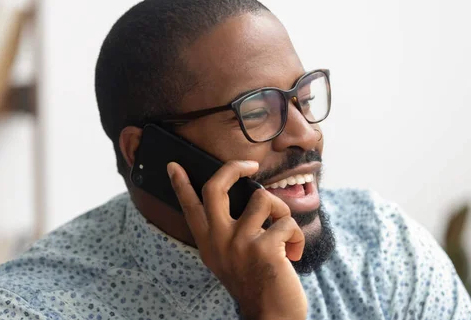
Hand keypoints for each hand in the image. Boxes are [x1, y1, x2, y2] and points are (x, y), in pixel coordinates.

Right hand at [167, 160, 306, 319]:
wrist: (271, 316)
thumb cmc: (256, 283)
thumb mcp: (229, 259)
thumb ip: (227, 232)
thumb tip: (245, 198)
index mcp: (208, 242)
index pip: (189, 207)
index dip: (181, 184)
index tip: (173, 165)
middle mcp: (218, 240)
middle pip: (215, 188)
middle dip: (234, 168)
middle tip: (250, 165)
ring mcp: (239, 243)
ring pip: (263, 198)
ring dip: (281, 210)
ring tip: (284, 231)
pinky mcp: (264, 248)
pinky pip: (286, 222)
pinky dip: (296, 236)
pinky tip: (293, 254)